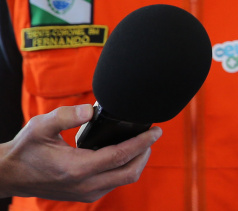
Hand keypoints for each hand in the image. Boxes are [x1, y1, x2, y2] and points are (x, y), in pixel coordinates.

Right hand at [0, 104, 160, 201]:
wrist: (9, 174)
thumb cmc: (25, 149)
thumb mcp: (41, 126)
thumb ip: (66, 115)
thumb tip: (91, 110)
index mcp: (77, 168)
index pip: (121, 156)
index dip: (142, 142)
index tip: (156, 131)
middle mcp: (85, 185)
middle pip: (130, 172)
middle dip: (145, 153)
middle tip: (152, 135)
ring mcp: (86, 193)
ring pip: (124, 180)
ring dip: (137, 161)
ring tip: (141, 142)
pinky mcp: (84, 195)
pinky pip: (114, 183)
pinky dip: (124, 168)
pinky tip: (124, 154)